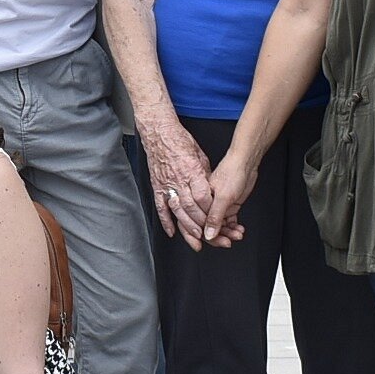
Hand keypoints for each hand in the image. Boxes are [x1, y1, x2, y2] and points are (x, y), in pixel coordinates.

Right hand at [141, 118, 244, 249]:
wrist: (159, 133)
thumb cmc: (180, 141)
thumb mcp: (200, 156)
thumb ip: (205, 176)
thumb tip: (212, 191)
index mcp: (192, 171)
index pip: (203, 197)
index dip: (211, 211)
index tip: (217, 221)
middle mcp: (178, 180)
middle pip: (191, 208)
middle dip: (202, 225)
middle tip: (211, 237)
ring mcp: (166, 185)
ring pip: (178, 211)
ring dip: (187, 227)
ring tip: (195, 240)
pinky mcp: (157, 187)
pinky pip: (161, 207)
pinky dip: (166, 221)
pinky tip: (172, 232)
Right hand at [204, 151, 257, 246]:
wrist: (246, 163)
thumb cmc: (231, 172)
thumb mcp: (223, 197)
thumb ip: (214, 217)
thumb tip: (208, 235)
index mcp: (199, 201)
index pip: (195, 222)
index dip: (200, 234)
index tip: (208, 242)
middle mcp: (206, 205)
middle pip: (208, 227)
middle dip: (218, 236)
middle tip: (227, 242)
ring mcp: (218, 206)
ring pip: (220, 225)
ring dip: (228, 232)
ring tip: (237, 234)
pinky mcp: (228, 206)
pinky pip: (228, 221)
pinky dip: (233, 227)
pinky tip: (238, 230)